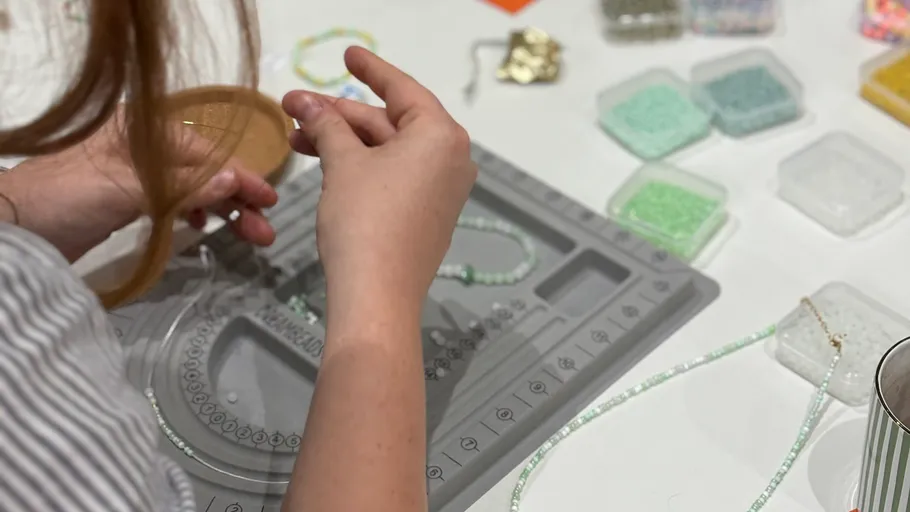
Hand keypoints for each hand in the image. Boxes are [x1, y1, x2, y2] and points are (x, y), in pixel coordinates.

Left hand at [0, 111, 277, 261]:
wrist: (15, 227)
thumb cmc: (67, 197)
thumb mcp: (131, 189)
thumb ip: (186, 186)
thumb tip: (236, 179)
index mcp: (144, 130)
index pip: (206, 153)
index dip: (240, 177)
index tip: (269, 199)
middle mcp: (144, 146)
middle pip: (203, 171)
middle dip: (236, 201)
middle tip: (264, 232)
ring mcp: (136, 172)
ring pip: (192, 189)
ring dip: (220, 211)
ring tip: (249, 236)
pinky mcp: (127, 198)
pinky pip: (174, 202)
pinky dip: (194, 214)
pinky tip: (205, 227)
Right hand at [282, 47, 476, 322]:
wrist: (377, 297)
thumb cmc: (364, 220)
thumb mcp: (342, 164)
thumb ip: (328, 126)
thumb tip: (308, 104)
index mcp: (441, 136)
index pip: (402, 89)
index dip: (370, 70)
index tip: (348, 54)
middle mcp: (451, 159)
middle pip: (390, 123)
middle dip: (340, 114)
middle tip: (293, 106)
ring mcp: (441, 190)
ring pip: (387, 152)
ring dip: (343, 142)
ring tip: (296, 137)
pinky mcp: (427, 216)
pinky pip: (394, 177)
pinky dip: (361, 166)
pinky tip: (325, 161)